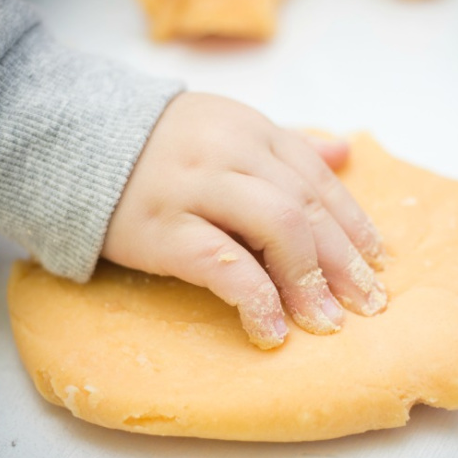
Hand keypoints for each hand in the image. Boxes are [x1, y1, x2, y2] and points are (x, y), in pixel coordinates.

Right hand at [102, 92, 385, 348]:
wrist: (80, 141)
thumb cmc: (164, 143)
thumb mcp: (229, 128)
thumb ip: (287, 142)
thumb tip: (345, 151)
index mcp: (252, 131)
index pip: (319, 179)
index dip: (354, 223)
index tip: (376, 261)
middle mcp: (231, 154)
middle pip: (305, 210)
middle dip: (343, 261)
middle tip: (368, 304)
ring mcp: (195, 188)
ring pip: (276, 230)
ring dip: (309, 282)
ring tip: (327, 324)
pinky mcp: (160, 228)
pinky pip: (221, 263)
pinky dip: (254, 297)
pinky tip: (271, 329)